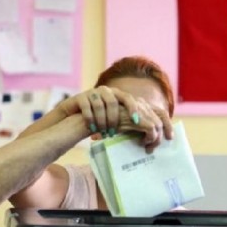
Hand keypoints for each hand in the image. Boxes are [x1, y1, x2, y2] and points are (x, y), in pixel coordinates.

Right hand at [57, 86, 173, 152]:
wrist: (75, 118)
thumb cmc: (99, 122)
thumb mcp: (117, 120)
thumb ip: (131, 122)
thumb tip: (151, 134)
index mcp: (118, 95)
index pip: (131, 99)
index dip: (137, 110)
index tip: (140, 124)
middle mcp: (108, 91)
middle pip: (119, 99)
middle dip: (124, 114)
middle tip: (126, 127)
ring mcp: (93, 93)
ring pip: (102, 105)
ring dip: (105, 120)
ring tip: (107, 133)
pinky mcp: (80, 98)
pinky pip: (87, 108)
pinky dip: (91, 119)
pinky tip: (92, 129)